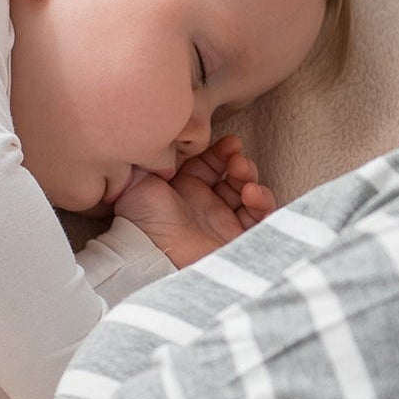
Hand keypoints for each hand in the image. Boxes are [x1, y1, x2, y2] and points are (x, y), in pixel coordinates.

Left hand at [114, 134, 275, 268]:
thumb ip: (148, 159)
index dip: (221, 152)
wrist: (153, 257)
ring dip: (251, 181)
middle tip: (237, 160)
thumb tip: (155, 141)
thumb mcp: (136, 182)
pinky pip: (261, 219)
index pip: (208, 164)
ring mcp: (222, 224)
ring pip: (249, 195)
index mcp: (182, 191)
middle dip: (240, 164)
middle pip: (232, 178)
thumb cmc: (141, 221)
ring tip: (245, 180)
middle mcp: (204, 207)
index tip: (230, 142)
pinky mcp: (237, 242)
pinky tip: (251, 194)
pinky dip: (262, 203)